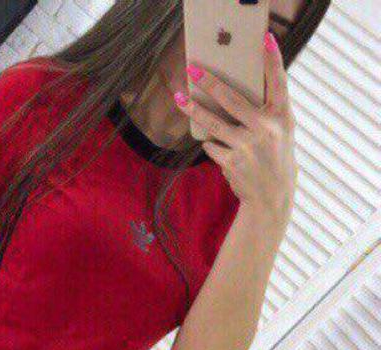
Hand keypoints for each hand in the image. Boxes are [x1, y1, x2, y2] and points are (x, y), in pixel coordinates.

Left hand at [175, 32, 296, 222]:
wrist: (272, 196)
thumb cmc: (275, 158)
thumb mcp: (281, 132)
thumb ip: (266, 113)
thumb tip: (230, 94)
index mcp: (283, 117)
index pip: (279, 83)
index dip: (273, 61)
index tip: (264, 39)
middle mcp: (267, 129)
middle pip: (233, 100)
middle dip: (211, 83)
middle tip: (193, 69)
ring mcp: (248, 146)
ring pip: (214, 123)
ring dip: (194, 110)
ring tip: (179, 98)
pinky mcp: (232, 162)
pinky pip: (212, 146)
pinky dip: (211, 144)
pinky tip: (216, 146)